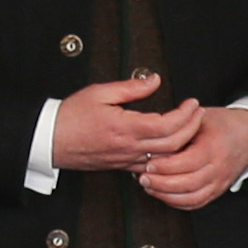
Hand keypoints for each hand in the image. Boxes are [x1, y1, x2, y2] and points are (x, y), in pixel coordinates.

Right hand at [45, 76, 200, 175]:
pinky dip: (166, 156)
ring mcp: (126, 160)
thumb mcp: (99, 92)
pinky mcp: (122, 166)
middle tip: (198, 113)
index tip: (192, 103)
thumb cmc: (69, 117)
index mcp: (125, 127)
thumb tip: (153, 81)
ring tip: (190, 127)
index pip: (167, 125)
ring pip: (165, 158)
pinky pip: (151, 165)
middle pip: (173, 144)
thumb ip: (130, 88)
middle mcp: (129, 147)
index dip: (185, 115)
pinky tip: (171, 146)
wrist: (49, 140)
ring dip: (182, 144)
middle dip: (192, 128)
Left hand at [138, 102, 247, 208]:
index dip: (165, 166)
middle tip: (143, 178)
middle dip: (161, 184)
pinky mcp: (218, 190)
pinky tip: (164, 195)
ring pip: (192, 198)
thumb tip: (153, 139)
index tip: (148, 163)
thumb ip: (179, 128)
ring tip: (150, 187)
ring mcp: (220, 182)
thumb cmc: (222, 124)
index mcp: (214, 147)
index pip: (187, 163)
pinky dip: (178, 202)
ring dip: (167, 196)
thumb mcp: (200, 118)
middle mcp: (219, 168)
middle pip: (188, 184)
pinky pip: (197, 203)